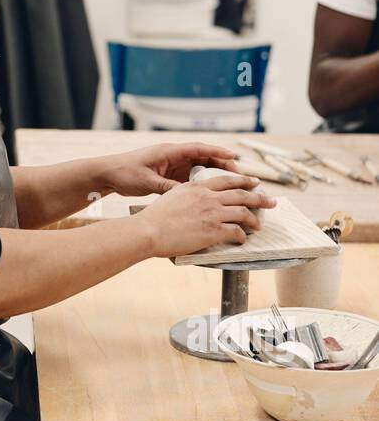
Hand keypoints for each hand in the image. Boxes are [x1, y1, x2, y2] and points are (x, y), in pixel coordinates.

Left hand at [99, 142, 243, 196]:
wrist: (107, 174)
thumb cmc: (124, 173)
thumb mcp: (147, 182)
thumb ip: (167, 188)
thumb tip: (187, 195)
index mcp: (169, 152)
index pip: (198, 149)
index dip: (217, 152)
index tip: (234, 157)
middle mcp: (173, 156)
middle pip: (203, 158)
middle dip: (221, 165)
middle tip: (239, 176)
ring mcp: (172, 165)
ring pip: (199, 168)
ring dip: (214, 176)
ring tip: (231, 186)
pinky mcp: (169, 175)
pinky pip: (190, 178)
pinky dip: (201, 184)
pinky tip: (212, 194)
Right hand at [135, 173, 277, 258]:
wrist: (149, 230)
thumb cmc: (154, 218)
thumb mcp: (171, 197)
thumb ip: (187, 196)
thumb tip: (193, 201)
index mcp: (197, 187)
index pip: (227, 180)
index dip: (243, 181)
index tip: (254, 182)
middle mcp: (207, 197)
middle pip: (241, 194)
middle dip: (259, 198)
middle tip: (272, 201)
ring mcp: (211, 213)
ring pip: (243, 212)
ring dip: (254, 219)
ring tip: (260, 224)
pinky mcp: (212, 230)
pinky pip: (235, 231)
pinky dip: (242, 236)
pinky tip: (242, 240)